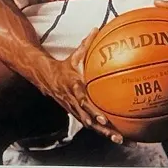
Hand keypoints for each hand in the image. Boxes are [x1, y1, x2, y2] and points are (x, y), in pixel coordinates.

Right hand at [41, 29, 121, 143]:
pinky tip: (116, 134)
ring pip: (91, 125)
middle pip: (89, 120)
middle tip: (116, 135)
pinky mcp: (78, 114)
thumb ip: (87, 43)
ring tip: (120, 140)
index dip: (93, 111)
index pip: (83, 101)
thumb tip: (98, 28)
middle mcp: (74, 102)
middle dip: (102, 129)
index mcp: (74, 88)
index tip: (104, 119)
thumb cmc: (65, 67)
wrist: (47, 79)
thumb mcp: (75, 55)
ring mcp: (75, 110)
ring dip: (104, 134)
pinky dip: (102, 130)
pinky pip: (91, 124)